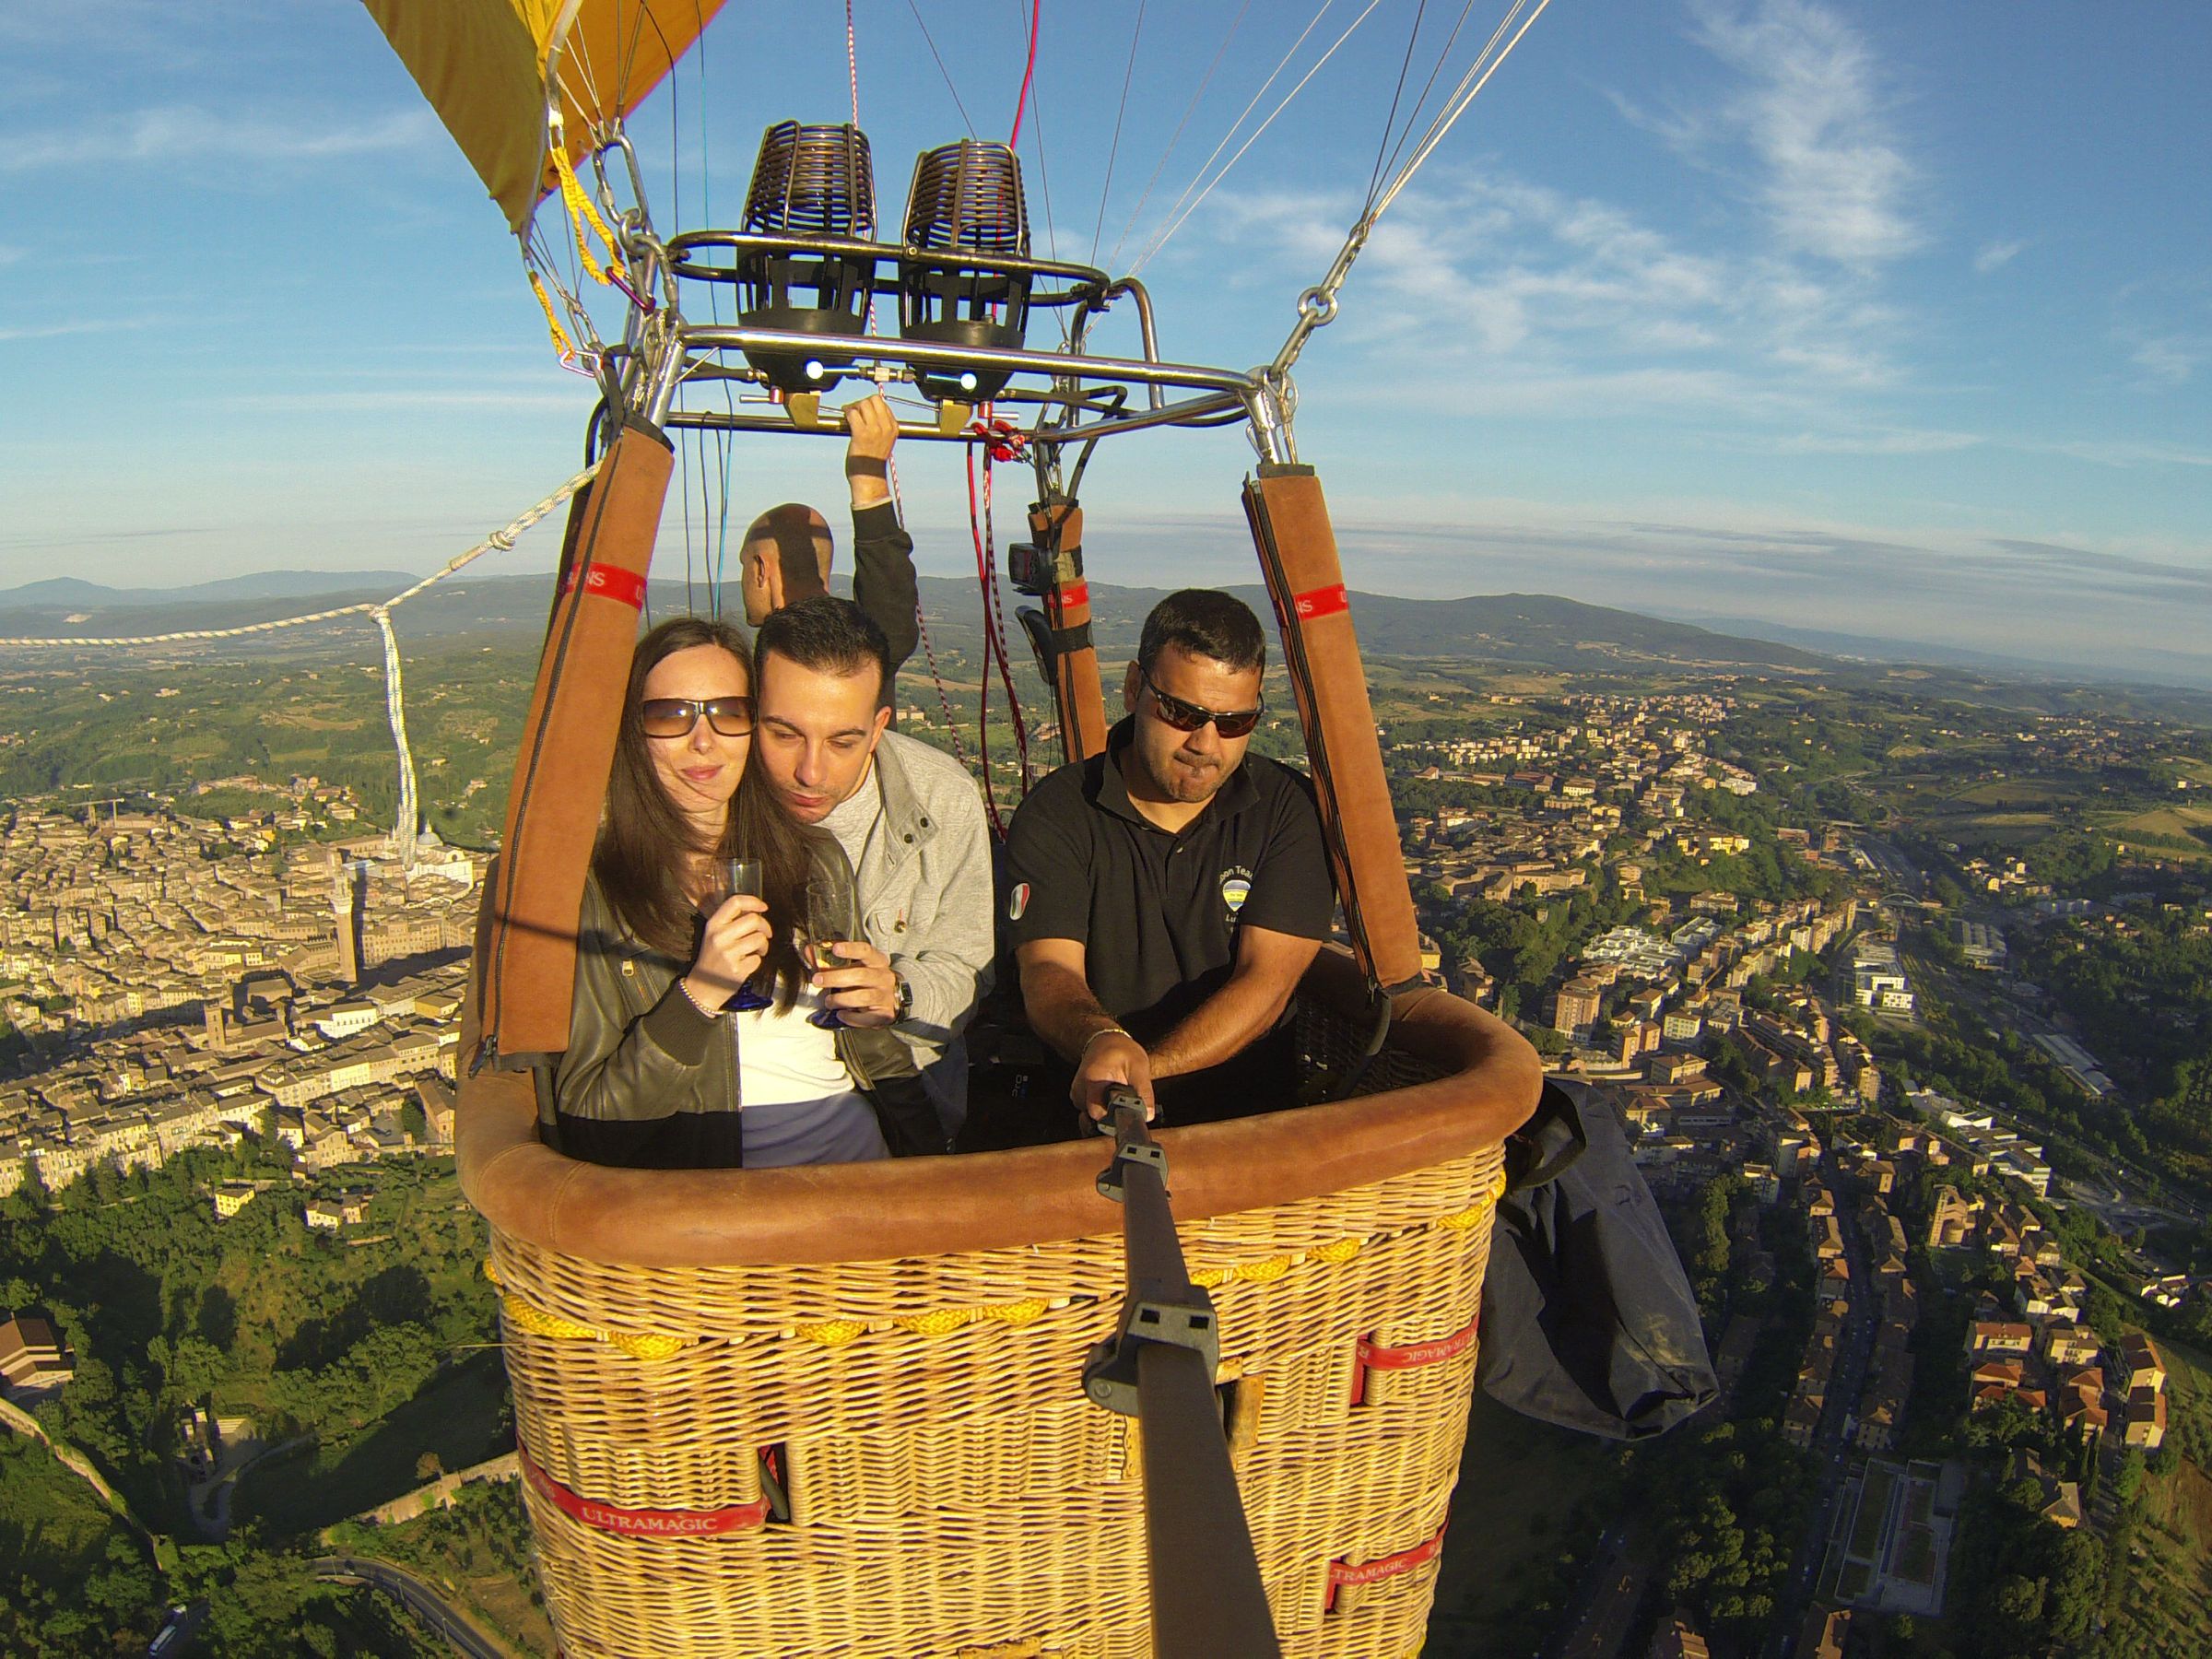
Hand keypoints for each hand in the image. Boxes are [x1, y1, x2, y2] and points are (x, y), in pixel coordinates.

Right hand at [687, 894, 769, 1007]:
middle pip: (754, 919)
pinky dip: (757, 960)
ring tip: (757, 950)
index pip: (735, 902)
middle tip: (765, 934)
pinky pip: (758, 958)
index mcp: (713, 924)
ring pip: (760, 938)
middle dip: (765, 927)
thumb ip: (731, 921)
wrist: (703, 986)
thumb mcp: (714, 934)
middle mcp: (719, 937)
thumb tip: (756, 910)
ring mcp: (728, 953)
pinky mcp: (737, 969)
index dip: (753, 901)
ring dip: (763, 945)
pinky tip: (748, 963)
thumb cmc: (713, 958)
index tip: (763, 907)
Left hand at [810, 938, 899, 1026]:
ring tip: (828, 1001)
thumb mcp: (851, 968)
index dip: (851, 949)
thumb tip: (809, 951)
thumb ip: (829, 961)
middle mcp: (883, 977)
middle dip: (836, 977)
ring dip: (841, 999)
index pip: (866, 951)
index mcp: (876, 961)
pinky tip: (841, 1014)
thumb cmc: (865, 982)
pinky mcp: (884, 1014)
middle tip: (818, 980)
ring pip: (863, 997)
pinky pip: (866, 1017)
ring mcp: (885, 996)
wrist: (886, 1002)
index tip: (835, 948)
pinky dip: (851, 1017)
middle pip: (861, 975)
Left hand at [844, 393, 895, 507]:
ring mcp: (874, 430)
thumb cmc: (872, 462)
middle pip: (874, 400)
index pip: (883, 404)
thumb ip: (880, 427)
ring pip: (863, 404)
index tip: (862, 409)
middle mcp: (886, 427)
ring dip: (854, 407)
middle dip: (862, 402)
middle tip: (854, 409)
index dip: (871, 404)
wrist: (869, 477)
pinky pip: (853, 413)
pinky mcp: (861, 433)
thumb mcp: (884, 442)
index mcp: (893, 428)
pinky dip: (847, 412)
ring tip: (849, 413)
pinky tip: (845, 417)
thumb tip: (868, 412)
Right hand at [1073, 1031, 1153, 1121]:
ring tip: (1117, 1095)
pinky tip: (1109, 1097)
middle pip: (1095, 1118)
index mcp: (1092, 1080)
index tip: (1126, 1116)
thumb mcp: (1138, 1066)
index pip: (1098, 1113)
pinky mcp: (1079, 1097)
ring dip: (1107, 1112)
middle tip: (1125, 1102)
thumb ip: (1144, 1092)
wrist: (1104, 1041)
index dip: (1114, 1119)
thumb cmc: (1121, 1050)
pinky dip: (1102, 1108)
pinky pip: (1090, 1111)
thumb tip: (1148, 1114)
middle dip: (1112, 1116)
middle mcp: (1080, 1089)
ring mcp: (1077, 1094)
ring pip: (1092, 1117)